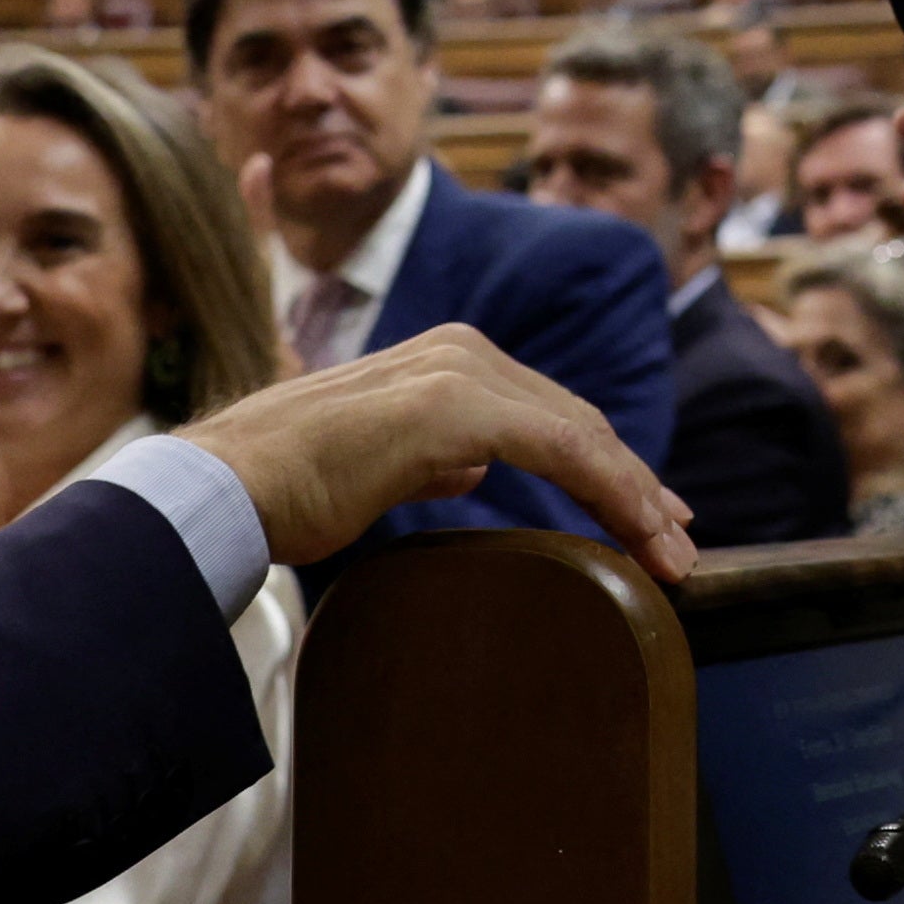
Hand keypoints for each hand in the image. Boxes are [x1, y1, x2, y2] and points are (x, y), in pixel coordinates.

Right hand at [182, 321, 698, 577]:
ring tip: (670, 551)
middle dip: (635, 481)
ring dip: (634, 493)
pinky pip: (562, 448)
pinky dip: (611, 489)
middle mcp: (458, 351)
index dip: (606, 462)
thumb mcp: (378, 464)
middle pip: (576, 418)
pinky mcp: (455, 408)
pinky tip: (638, 530)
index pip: (546, 412)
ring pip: (581, 432)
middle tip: (678, 539)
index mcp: (441, 361)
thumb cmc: (287, 485)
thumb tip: (470, 466)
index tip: (648, 515)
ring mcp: (458, 372)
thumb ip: (431, 455)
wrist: (224, 487)